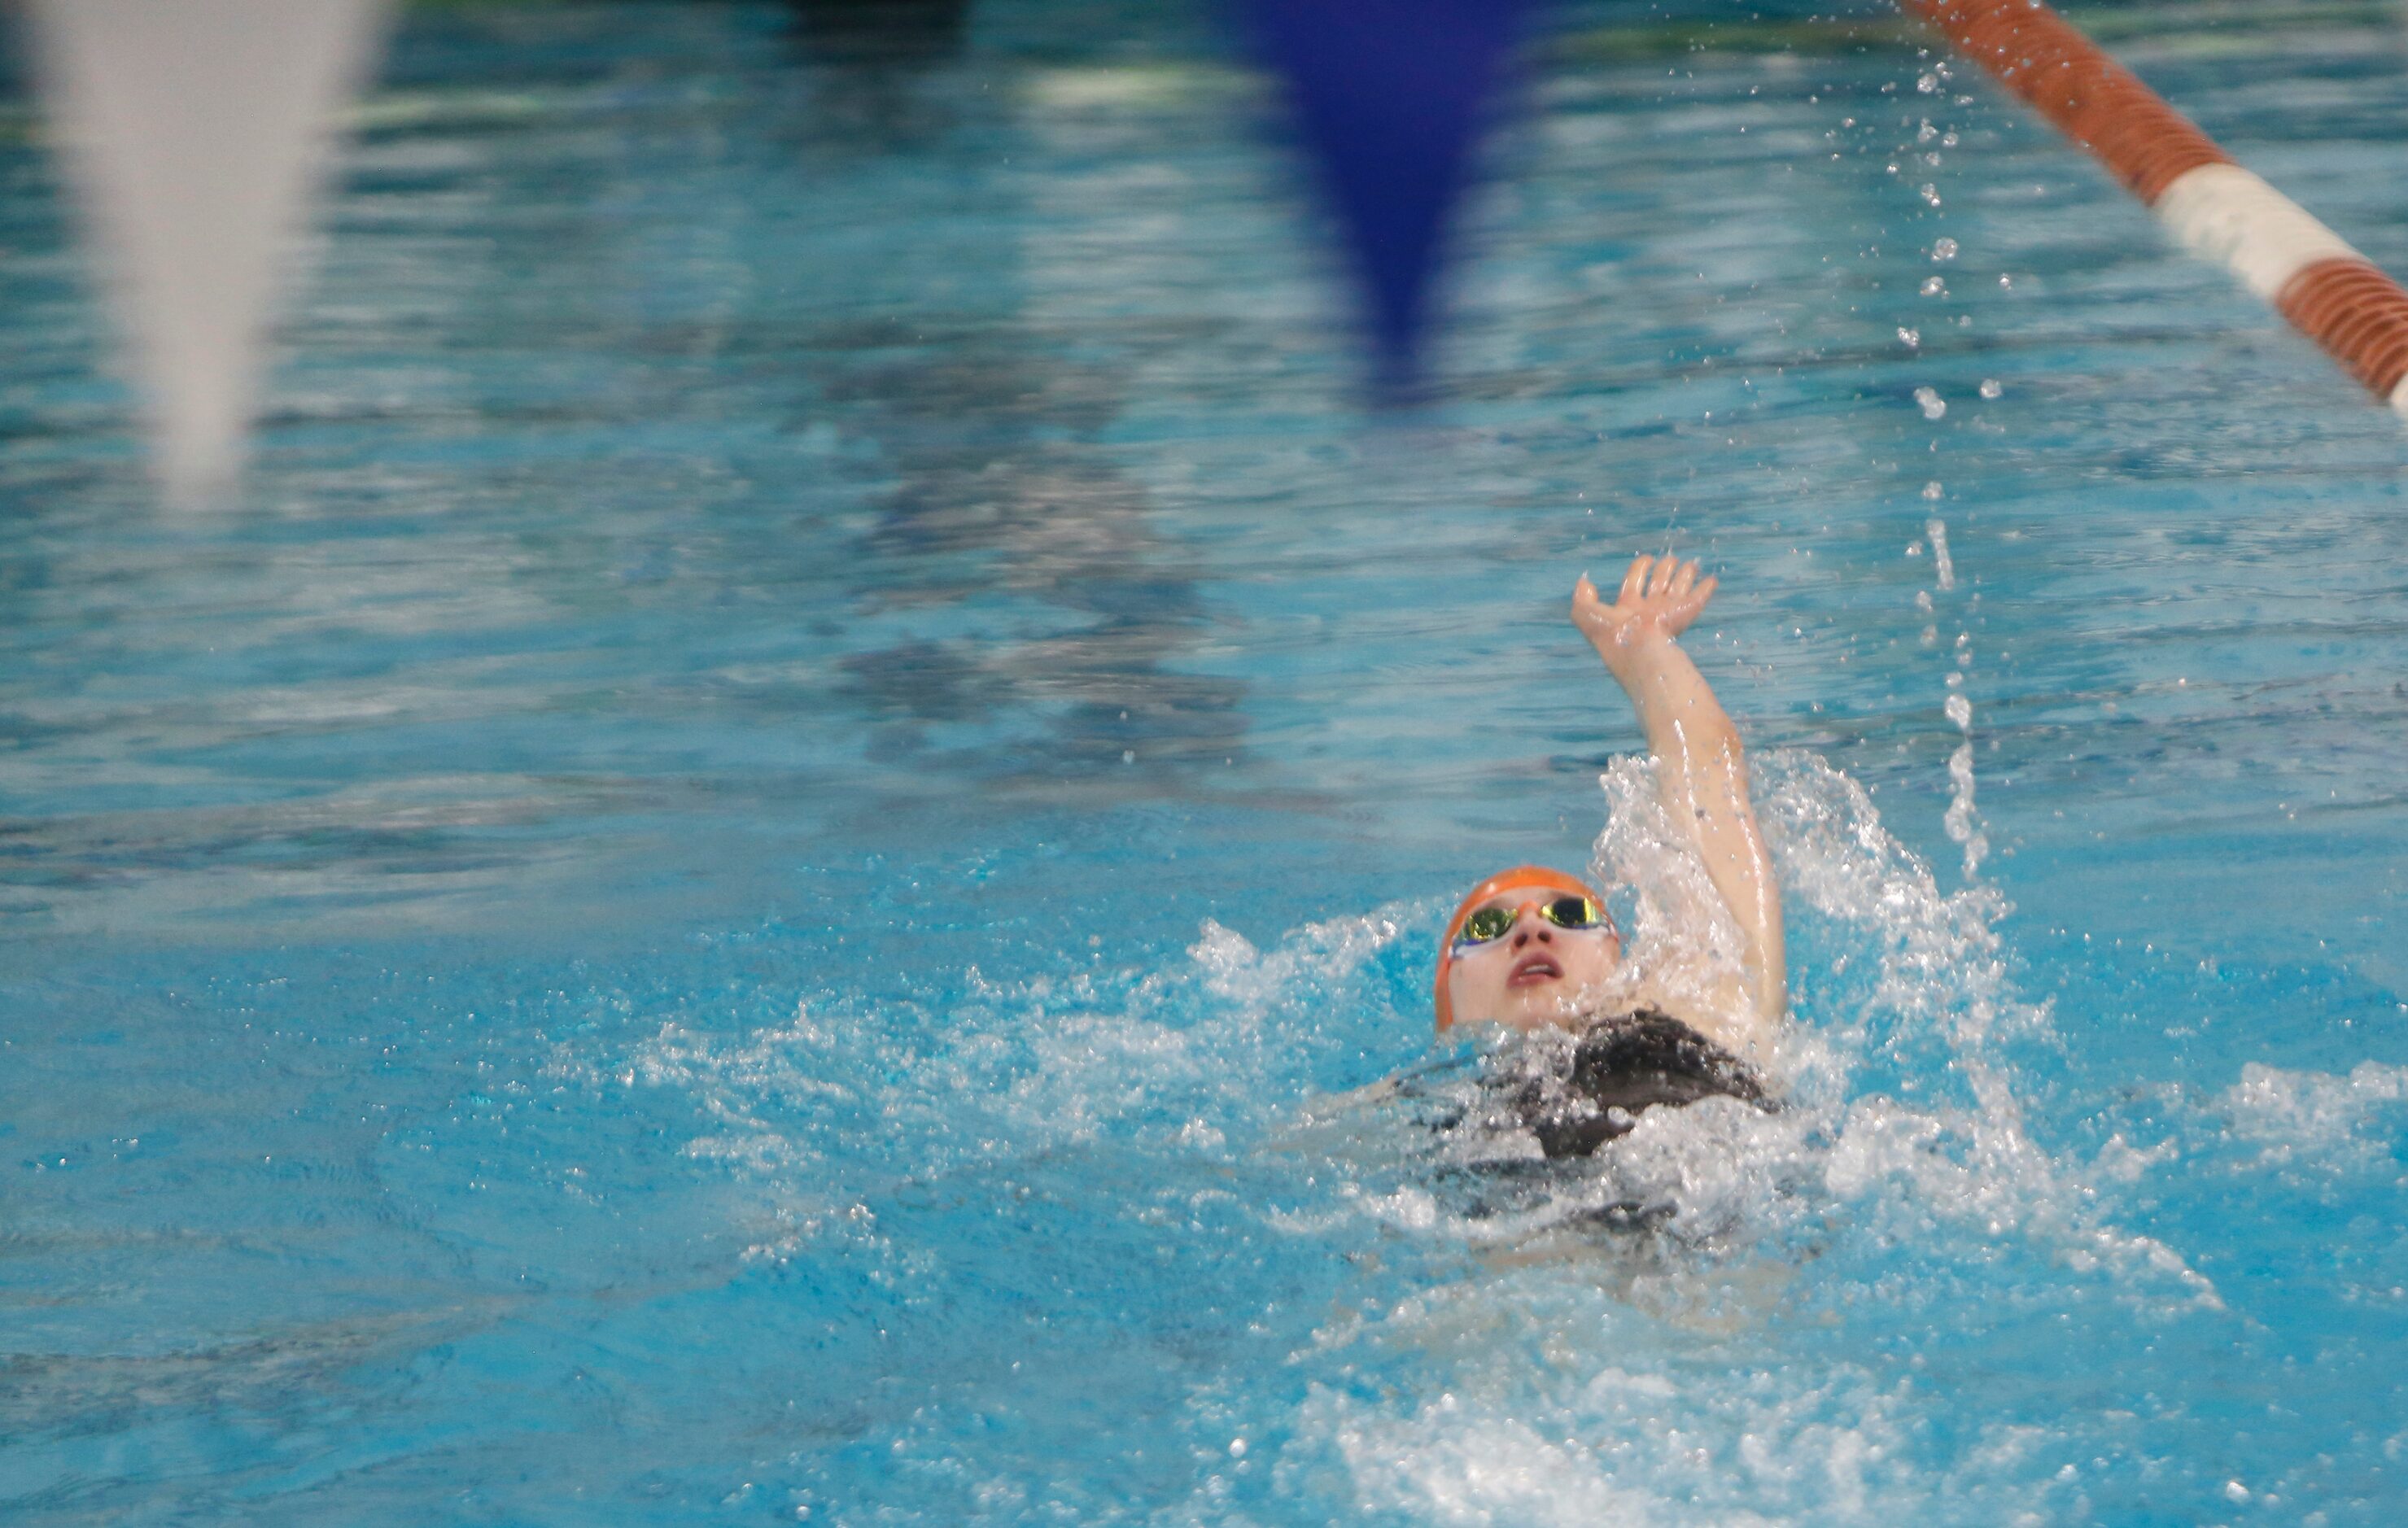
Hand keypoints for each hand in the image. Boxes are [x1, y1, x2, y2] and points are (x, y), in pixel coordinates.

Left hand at [1572, 555, 1715, 666]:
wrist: (1637, 647)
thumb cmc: (1610, 633)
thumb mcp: (1585, 613)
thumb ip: (1581, 598)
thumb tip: (1584, 582)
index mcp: (1628, 610)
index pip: (1634, 584)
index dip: (1639, 570)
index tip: (1646, 559)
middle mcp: (1650, 611)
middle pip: (1659, 585)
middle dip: (1664, 571)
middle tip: (1671, 559)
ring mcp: (1669, 612)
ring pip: (1679, 588)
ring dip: (1685, 575)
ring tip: (1691, 564)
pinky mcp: (1686, 612)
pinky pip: (1699, 597)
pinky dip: (1706, 588)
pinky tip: (1712, 580)